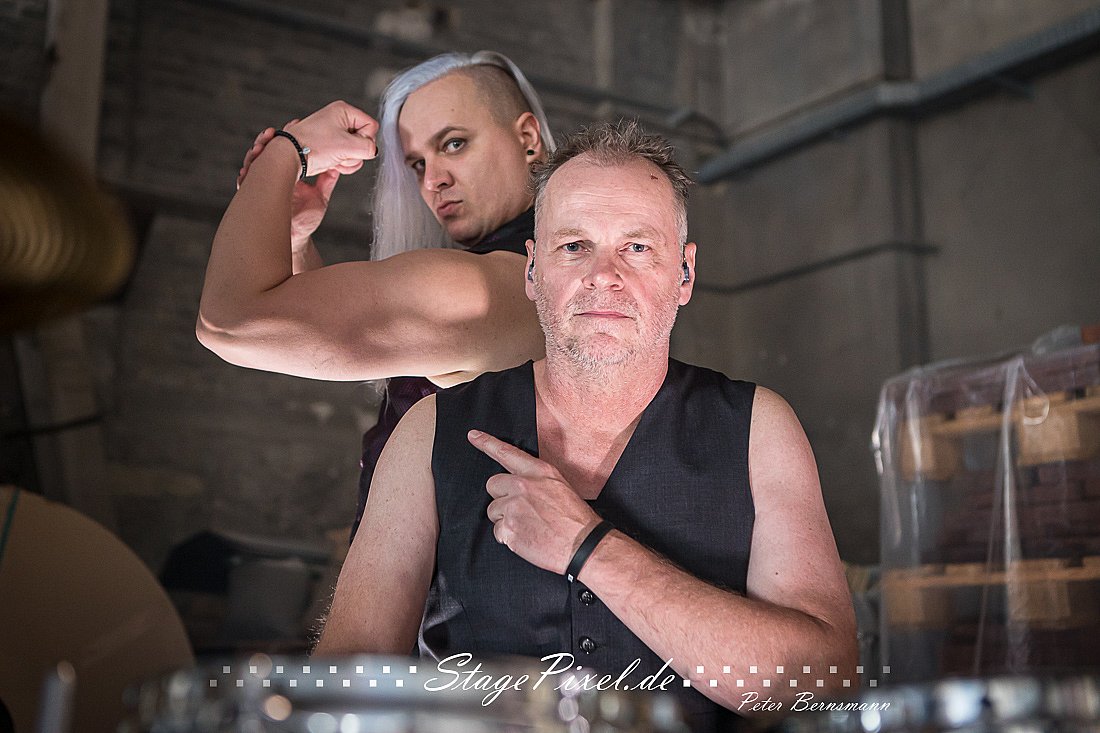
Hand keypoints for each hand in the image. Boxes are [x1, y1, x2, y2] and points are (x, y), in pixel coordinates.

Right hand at [237, 125, 347, 250]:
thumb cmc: (307, 220)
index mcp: (289, 174)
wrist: (295, 239)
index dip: (285, 139)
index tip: (291, 126)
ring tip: (258, 149)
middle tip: (269, 134)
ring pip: (253, 165)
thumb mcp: (320, 198)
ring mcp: (263, 187)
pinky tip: (246, 171)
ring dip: (254, 155)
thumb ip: (327, 181)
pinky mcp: (255, 198)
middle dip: (264, 142)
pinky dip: (245, 177)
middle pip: (266, 153)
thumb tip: (339, 166)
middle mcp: (274, 178)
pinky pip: (245, 185)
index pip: (284, 151)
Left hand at [283, 100, 378, 175]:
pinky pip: (347, 156)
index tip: (350, 144)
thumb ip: (368, 148)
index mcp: (344, 111)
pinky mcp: (332, 146)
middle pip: (365, 140)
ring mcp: (336, 134)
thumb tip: (373, 151)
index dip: (365, 140)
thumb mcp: (347, 146)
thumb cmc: (312, 146)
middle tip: (340, 153)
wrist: (291, 156)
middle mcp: (340, 119)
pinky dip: (342, 164)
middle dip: (355, 153)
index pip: (371, 126)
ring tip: (334, 158)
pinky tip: (332, 163)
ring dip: (348, 160)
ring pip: (357, 151)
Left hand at [468, 429, 600, 573]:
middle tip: (520, 510)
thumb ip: (537, 481)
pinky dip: (509, 538)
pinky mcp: (509, 529)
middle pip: (492, 484)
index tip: (473, 435)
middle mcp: (523, 485)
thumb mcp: (560, 486)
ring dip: (505, 520)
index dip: (487, 443)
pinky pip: (497, 532)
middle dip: (501, 497)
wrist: (583, 544)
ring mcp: (514, 507)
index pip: (507, 452)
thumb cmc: (576, 519)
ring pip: (493, 511)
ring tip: (528, 527)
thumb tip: (519, 485)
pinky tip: (527, 539)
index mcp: (539, 472)